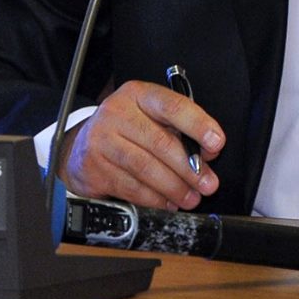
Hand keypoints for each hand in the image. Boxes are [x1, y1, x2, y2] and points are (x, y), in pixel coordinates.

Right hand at [57, 79, 223, 209]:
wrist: (81, 145)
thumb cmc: (128, 128)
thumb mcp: (152, 116)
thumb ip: (180, 129)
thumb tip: (207, 155)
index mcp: (139, 94)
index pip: (173, 106)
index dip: (198, 125)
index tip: (217, 144)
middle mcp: (117, 113)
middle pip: (160, 142)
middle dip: (190, 168)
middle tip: (208, 184)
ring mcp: (101, 141)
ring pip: (145, 168)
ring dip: (173, 188)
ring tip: (191, 198)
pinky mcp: (93, 168)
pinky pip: (129, 187)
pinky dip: (153, 199)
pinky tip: (167, 203)